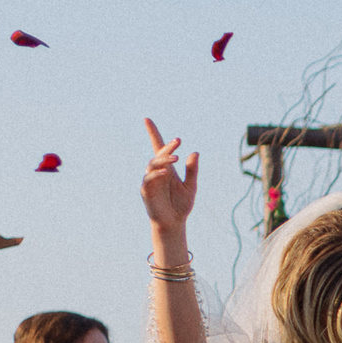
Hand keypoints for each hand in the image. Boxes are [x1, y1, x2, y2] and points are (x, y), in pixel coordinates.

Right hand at [141, 119, 199, 234]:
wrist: (174, 222)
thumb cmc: (181, 204)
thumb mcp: (191, 186)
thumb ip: (192, 170)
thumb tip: (195, 152)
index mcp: (167, 168)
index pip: (158, 147)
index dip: (152, 133)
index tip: (147, 119)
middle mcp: (157, 172)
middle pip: (158, 154)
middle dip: (167, 147)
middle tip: (178, 141)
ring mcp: (150, 180)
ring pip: (153, 164)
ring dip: (163, 159)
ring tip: (175, 158)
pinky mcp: (146, 191)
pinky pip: (149, 180)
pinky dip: (156, 174)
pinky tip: (165, 172)